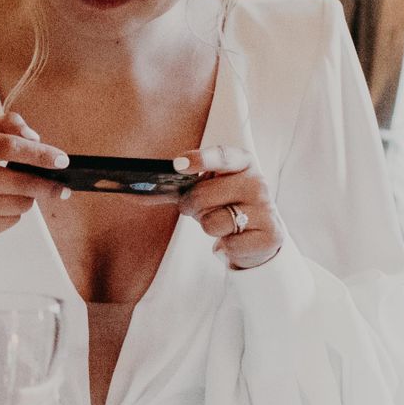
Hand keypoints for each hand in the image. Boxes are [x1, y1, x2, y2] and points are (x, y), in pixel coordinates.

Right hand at [0, 112, 69, 255]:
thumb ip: (6, 126)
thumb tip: (34, 136)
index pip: (9, 146)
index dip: (40, 153)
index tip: (62, 159)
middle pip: (20, 181)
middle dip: (46, 186)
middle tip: (62, 188)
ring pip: (20, 203)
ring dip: (27, 199)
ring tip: (16, 195)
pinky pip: (11, 220)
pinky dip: (12, 214)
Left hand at [175, 146, 282, 268]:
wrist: (257, 238)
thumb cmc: (224, 208)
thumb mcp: (204, 191)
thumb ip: (175, 188)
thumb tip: (132, 192)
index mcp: (242, 163)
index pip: (221, 156)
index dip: (200, 159)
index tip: (178, 165)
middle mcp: (258, 182)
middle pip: (203, 195)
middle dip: (192, 207)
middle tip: (200, 210)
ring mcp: (266, 208)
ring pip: (213, 222)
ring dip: (208, 227)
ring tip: (222, 225)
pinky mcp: (271, 235)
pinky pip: (229, 244)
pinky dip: (225, 247)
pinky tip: (235, 240)